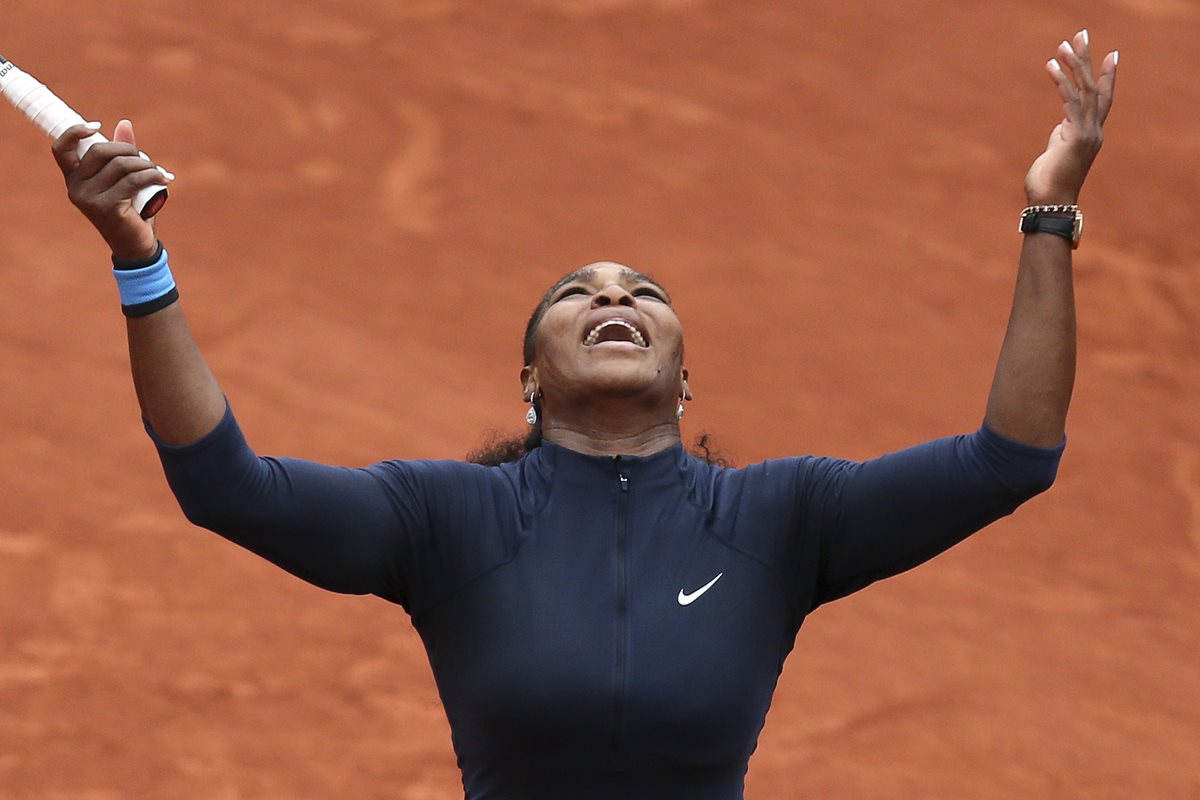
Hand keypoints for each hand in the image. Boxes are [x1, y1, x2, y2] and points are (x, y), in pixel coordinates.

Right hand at [52, 119, 168, 260]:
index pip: (61, 148)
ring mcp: (90, 199)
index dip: (75, 132)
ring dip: (145, 164)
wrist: (135, 244)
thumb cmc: (129, 208)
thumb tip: (124, 124)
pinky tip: (163, 179)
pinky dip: (152, 176)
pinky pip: (134, 180)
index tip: (97, 126)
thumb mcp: (122, 178)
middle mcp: (76, 188)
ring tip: (157, 172)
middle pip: (99, 151)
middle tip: (145, 159)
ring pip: (121, 165)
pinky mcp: (107, 207)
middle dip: (127, 148)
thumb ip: (121, 154)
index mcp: (73, 178)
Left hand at [1024, 30, 1117, 205]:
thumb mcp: (1056, 153)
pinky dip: (1062, 81)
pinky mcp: (1075, 136)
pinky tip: (1053, 66)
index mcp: (1089, 134)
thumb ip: (1061, 136)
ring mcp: (1087, 133)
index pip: (1102, 99)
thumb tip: (1060, 126)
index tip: (1111, 54)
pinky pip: (1070, 101)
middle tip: (1082, 34)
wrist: (1049, 204)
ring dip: (1074, 65)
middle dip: (1089, 60)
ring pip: (1085, 90)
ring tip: (1064, 44)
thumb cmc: (1047, 183)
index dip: (1106, 77)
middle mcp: (1093, 131)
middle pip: (1096, 88)